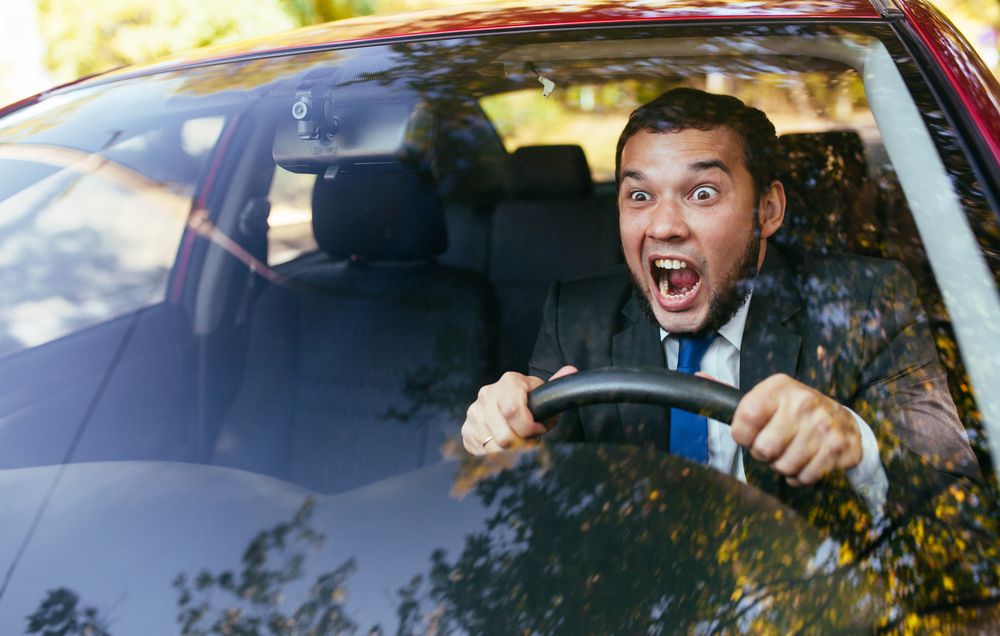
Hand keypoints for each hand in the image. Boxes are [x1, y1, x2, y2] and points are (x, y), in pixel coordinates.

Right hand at [462, 365, 577, 454]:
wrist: (509, 403)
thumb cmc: (532, 401)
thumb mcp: (546, 394)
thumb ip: (558, 386)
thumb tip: (571, 370)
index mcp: (509, 382)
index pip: (512, 410)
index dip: (529, 428)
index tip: (539, 431)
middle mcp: (487, 394)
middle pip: (504, 436)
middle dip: (522, 444)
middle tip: (530, 439)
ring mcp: (474, 412)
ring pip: (493, 448)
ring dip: (510, 452)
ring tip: (519, 442)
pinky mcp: (467, 429)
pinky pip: (481, 452)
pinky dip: (495, 456)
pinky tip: (505, 446)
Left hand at [731, 373, 861, 485]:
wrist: (842, 421)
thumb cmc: (795, 412)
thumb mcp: (768, 397)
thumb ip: (734, 397)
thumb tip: (699, 377)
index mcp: (780, 387)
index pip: (746, 417)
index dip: (742, 434)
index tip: (749, 435)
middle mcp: (803, 403)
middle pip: (764, 448)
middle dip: (764, 454)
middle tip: (775, 445)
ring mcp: (823, 425)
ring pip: (783, 466)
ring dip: (783, 466)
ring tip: (792, 451)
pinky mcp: (837, 448)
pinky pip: (804, 477)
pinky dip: (801, 476)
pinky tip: (807, 460)